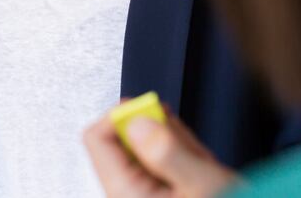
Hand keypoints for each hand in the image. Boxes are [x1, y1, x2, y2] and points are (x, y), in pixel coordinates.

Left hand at [84, 106, 238, 197]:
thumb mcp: (202, 185)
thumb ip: (167, 151)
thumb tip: (136, 119)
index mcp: (125, 193)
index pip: (97, 136)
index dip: (123, 115)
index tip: (154, 111)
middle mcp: (127, 193)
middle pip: (126, 137)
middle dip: (164, 135)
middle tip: (190, 153)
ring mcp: (143, 192)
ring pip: (150, 145)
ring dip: (180, 148)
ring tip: (203, 170)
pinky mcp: (158, 190)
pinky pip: (164, 159)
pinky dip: (186, 158)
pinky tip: (203, 173)